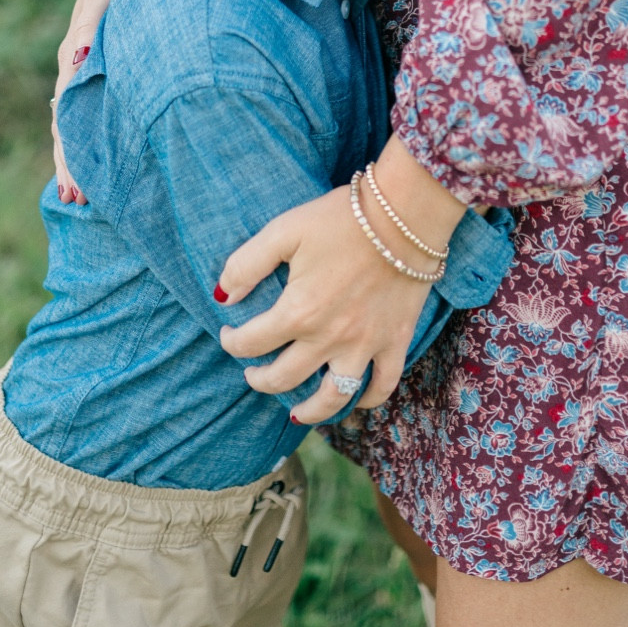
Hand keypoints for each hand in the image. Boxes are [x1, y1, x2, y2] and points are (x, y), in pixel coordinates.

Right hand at [51, 0, 135, 203]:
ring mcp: (84, 69)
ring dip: (74, 158)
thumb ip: (92, 24)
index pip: (66, 111)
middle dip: (70, 164)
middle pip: (65, 124)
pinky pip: (84, 111)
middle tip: (77, 200)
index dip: (69, 150)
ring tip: (78, 196)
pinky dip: (83, 140)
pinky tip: (87, 165)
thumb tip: (79, 57)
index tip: (77, 183)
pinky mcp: (97, 70)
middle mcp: (75, 65)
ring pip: (72, 122)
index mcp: (75, 53)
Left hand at [216, 136, 466, 420]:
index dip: (232, 342)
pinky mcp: (395, 341)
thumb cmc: (341, 218)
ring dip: (309, 411)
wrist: (405, 214)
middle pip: (284, 377)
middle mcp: (329, 338)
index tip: (229, 334)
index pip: (251, 343)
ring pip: (333, 397)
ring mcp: (365, 345)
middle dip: (260, 379)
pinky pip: (382, 385)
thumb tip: (222, 297)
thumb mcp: (284, 230)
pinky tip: (354, 400)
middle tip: (253, 372)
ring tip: (295, 413)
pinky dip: (367, 400)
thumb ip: (246, 264)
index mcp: (298, 311)